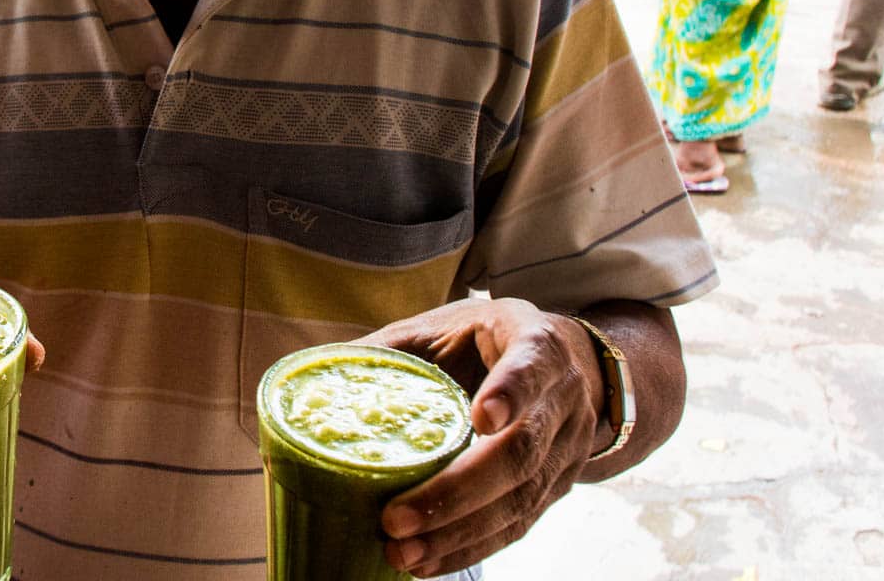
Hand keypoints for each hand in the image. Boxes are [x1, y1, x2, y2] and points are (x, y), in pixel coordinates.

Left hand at [355, 298, 602, 577]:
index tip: (480, 417)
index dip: (511, 392)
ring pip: (520, 500)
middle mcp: (562, 400)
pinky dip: (470, 548)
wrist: (562, 362)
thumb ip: (390, 348)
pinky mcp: (556, 488)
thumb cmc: (486, 339)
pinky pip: (516, 526)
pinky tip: (429, 562)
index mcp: (536, 343)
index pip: (532, 366)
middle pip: (520, 452)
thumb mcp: (445, 326)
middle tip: (396, 517)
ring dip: (458, 533)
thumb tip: (317, 373)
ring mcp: (566, 449)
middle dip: (457, 492)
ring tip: (403, 553)